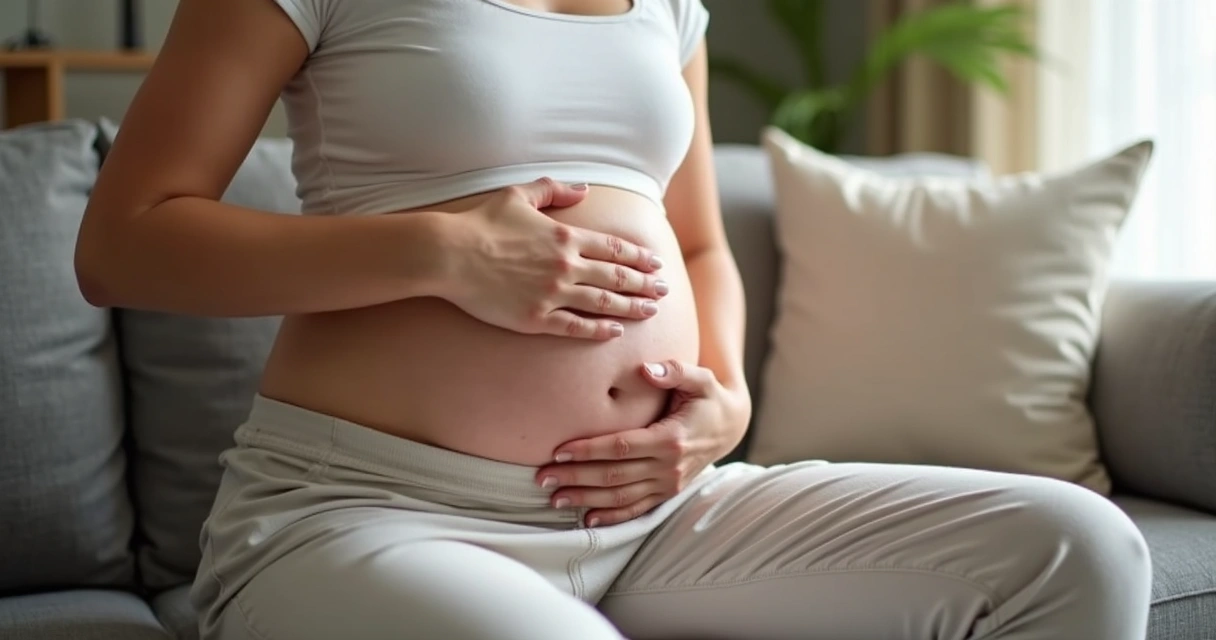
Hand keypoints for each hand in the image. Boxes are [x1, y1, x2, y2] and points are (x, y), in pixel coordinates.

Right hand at [445, 177, 668, 339]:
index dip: (639, 256)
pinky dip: (598, 331)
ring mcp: (552, 294)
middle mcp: (565, 266)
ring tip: (651, 312)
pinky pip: (575, 327)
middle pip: (617, 276)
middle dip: (645, 284)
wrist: (449, 254)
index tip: (656, 263)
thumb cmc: (481, 223)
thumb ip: (554, 190)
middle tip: (664, 290)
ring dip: (631, 307)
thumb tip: (583, 189)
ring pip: (603, 303)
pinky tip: (615, 332)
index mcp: (565, 236)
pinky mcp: (535, 318)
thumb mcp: (519, 195)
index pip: (614, 248)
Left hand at [536, 360, 749, 526]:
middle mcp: (669, 468)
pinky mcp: (667, 494)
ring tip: (554, 499)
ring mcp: (668, 485)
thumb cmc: (709, 398)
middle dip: (576, 478)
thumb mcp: (701, 379)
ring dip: (586, 500)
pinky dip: (612, 517)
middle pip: (614, 477)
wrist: (731, 426)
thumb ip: (675, 371)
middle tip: (543, 478)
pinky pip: (636, 511)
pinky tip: (587, 519)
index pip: (621, 447)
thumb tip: (646, 368)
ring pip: (620, 498)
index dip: (589, 450)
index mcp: (672, 439)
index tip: (559, 450)